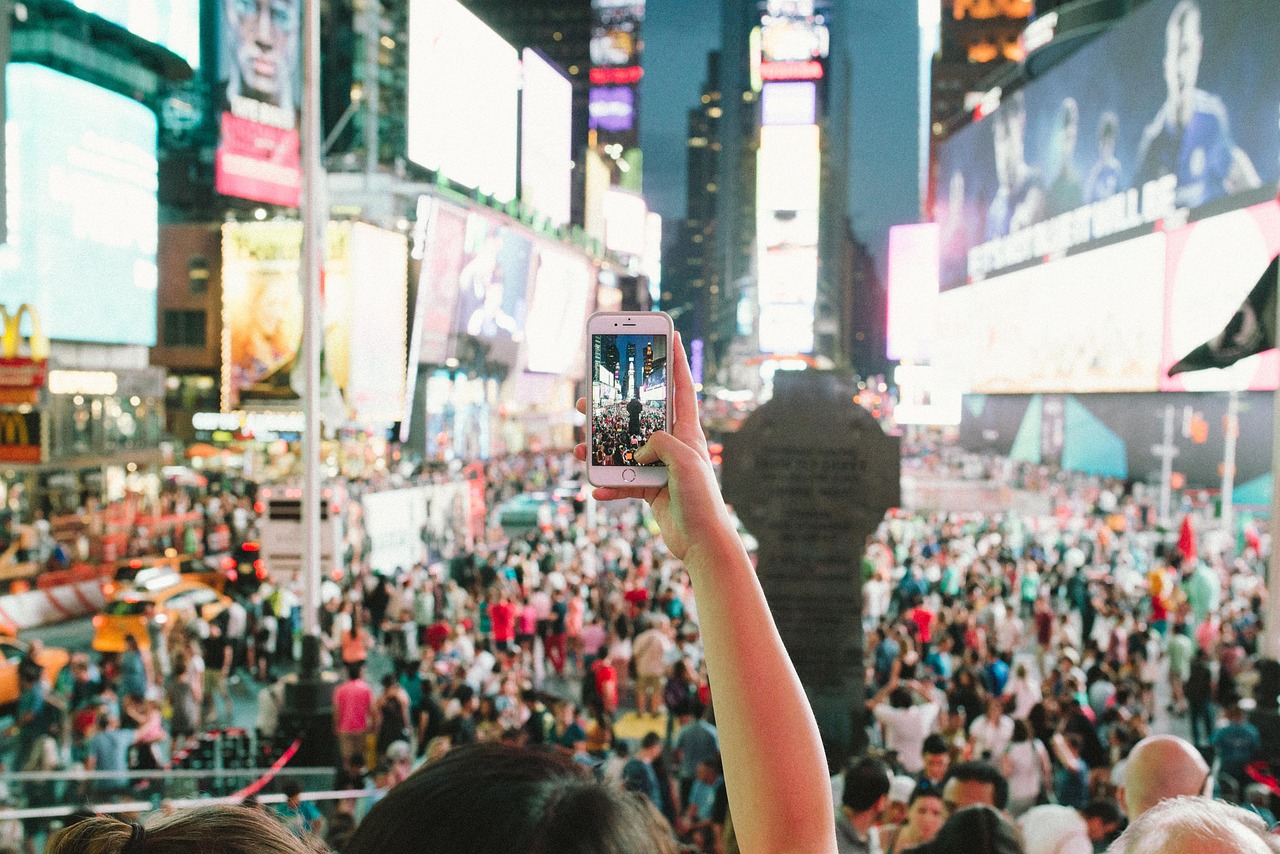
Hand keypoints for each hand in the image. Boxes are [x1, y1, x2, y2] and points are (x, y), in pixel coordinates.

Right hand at [575, 332, 729, 561]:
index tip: (670, 335)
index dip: (677, 361)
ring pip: (623, 449)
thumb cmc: (702, 500)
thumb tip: (638, 447)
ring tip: (580, 447)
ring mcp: (659, 467)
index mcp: (687, 432)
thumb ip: (660, 442)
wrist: (702, 543)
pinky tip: (595, 489)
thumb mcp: (684, 461)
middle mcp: (672, 445)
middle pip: (639, 418)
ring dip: (600, 449)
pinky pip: (621, 482)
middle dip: (614, 408)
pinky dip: (607, 486)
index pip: (682, 389)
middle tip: (589, 399)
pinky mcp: (649, 489)